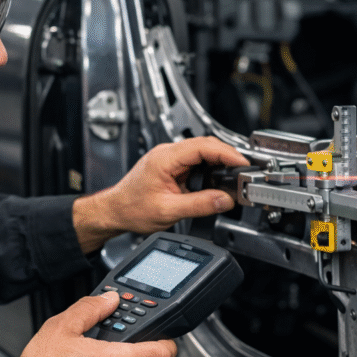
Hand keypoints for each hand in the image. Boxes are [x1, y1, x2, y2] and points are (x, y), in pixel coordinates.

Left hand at [72, 136, 248, 251]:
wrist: (114, 211)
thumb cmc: (131, 208)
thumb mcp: (168, 210)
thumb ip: (199, 205)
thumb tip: (224, 200)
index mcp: (165, 158)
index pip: (203, 146)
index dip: (226, 153)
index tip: (241, 164)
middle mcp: (166, 153)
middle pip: (205, 145)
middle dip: (227, 156)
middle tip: (243, 171)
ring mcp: (168, 158)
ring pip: (201, 151)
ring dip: (218, 161)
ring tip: (233, 174)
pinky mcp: (170, 166)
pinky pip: (195, 160)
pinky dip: (209, 167)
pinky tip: (216, 178)